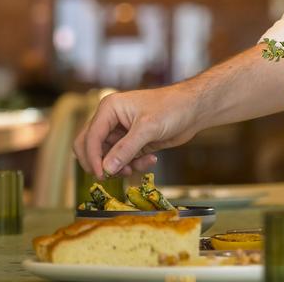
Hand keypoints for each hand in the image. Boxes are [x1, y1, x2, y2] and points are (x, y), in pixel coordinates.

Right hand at [73, 84, 202, 178]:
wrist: (193, 109)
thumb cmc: (172, 108)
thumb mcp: (148, 128)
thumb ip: (126, 149)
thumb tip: (106, 169)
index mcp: (109, 109)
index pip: (90, 137)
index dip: (93, 158)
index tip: (102, 175)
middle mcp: (111, 120)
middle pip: (91, 147)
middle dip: (102, 163)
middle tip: (113, 175)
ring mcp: (121, 132)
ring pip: (108, 157)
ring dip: (121, 166)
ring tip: (138, 166)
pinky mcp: (133, 143)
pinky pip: (123, 160)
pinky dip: (134, 164)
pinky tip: (151, 160)